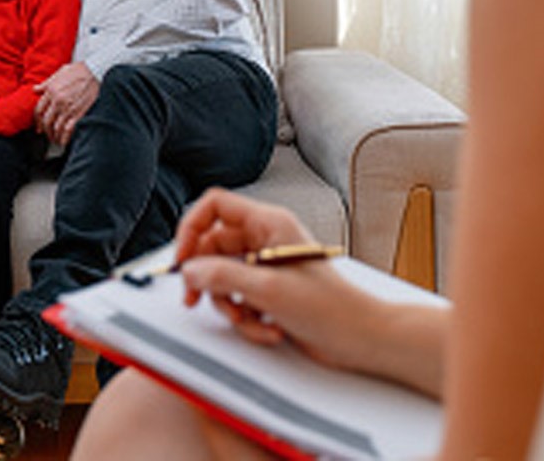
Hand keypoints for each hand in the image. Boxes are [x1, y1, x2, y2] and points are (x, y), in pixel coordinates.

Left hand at [34, 62, 98, 145]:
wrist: (95, 71)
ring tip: (56, 139)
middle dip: (45, 130)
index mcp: (51, 90)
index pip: (38, 110)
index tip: (38, 126)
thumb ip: (46, 83)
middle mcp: (57, 100)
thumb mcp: (60, 73)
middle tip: (47, 134)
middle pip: (46, 121)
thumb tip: (35, 89)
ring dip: (54, 136)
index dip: (37, 120)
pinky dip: (64, 138)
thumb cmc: (79, 70)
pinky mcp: (78, 113)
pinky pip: (67, 130)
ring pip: (55, 127)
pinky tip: (64, 141)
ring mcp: (67, 108)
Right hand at [176, 188, 379, 369]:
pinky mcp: (267, 292)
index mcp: (268, 222)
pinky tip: (268, 327)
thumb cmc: (331, 306)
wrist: (360, 338)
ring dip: (229, 304)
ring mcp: (265, 266)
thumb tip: (191, 270)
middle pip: (213, 246)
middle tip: (195, 298)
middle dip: (206, 276)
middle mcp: (265, 239)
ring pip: (222, 277)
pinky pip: (238, 299)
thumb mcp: (268, 289)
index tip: (182, 258)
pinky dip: (246, 317)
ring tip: (249, 317)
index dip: (192, 228)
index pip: (215, 206)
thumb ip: (223, 276)